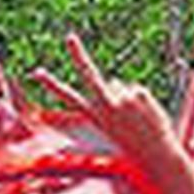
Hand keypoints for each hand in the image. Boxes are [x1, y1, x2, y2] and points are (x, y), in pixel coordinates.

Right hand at [31, 33, 176, 162]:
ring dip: (129, 99)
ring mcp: (122, 97)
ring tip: (138, 119)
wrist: (157, 156)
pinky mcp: (139, 92)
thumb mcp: (117, 127)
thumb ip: (112, 103)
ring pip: (122, 87)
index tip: (36, 71)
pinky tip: (147, 114)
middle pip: (89, 75)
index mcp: (96, 117)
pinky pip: (137, 89)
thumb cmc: (136, 145)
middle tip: (70, 37)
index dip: (52, 85)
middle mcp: (106, 105)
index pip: (70, 98)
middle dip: (78, 55)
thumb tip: (115, 81)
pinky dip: (143, 100)